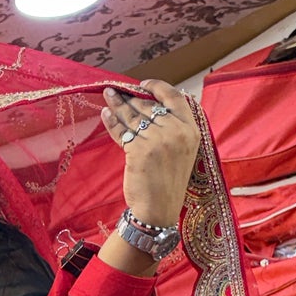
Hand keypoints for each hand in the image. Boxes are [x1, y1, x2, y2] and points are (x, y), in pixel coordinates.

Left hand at [100, 80, 200, 228]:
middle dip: (130, 97)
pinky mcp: (139, 150)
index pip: (174, 98)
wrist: (159, 210)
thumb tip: (149, 106)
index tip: (143, 85)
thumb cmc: (168, 183)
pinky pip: (122, 131)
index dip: (157, 87)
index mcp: (190, 131)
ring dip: (118, 104)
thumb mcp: (181, 152)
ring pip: (133, 116)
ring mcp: (158, 141)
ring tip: (108, 94)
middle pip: (149, 106)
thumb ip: (171, 129)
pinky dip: (112, 122)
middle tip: (116, 90)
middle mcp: (176, 132)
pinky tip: (105, 113)